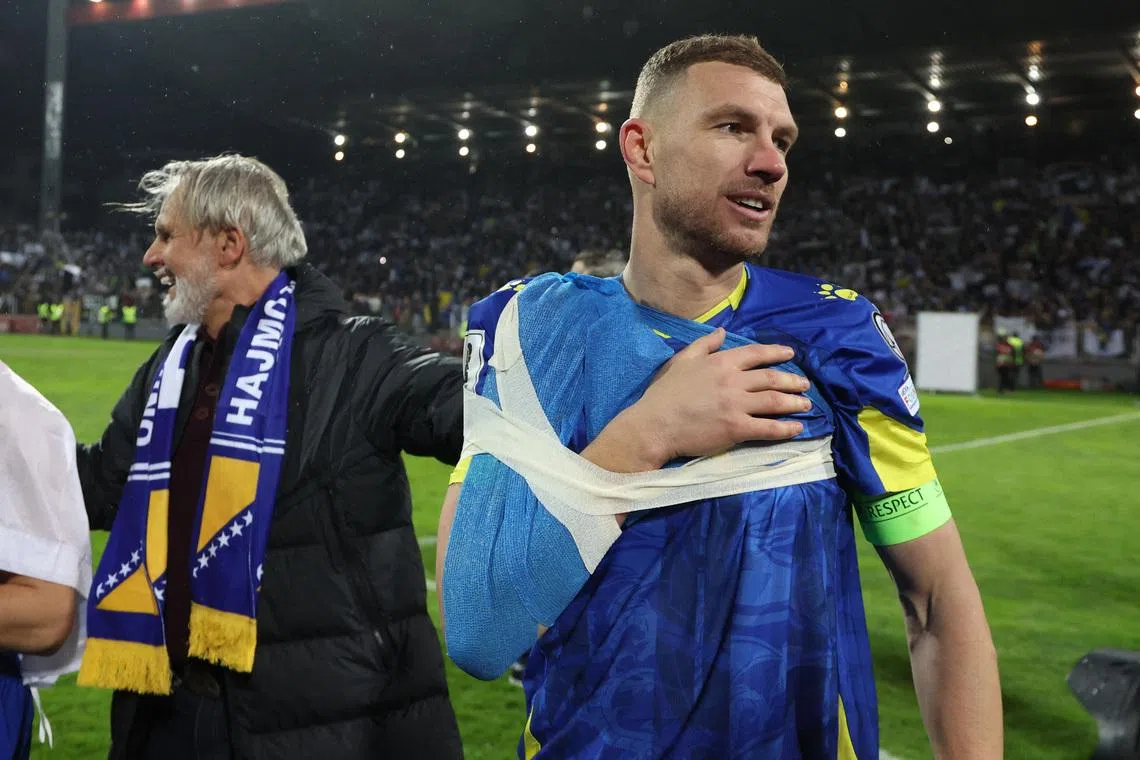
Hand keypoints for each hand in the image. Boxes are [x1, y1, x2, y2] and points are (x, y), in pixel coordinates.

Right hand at [632, 328, 809, 462]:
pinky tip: (796, 428)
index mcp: (720, 362)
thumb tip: (722, 332)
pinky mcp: (736, 428)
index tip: (790, 354)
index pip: (755, 353)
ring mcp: (736, 405)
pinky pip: (768, 427)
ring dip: (794, 402)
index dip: (776, 353)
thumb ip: (704, 344)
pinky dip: (785, 428)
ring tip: (805, 404)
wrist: (654, 424)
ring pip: (775, 401)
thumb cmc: (664, 393)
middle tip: (805, 384)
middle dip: (792, 380)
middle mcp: (733, 381)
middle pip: (771, 378)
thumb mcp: (682, 361)